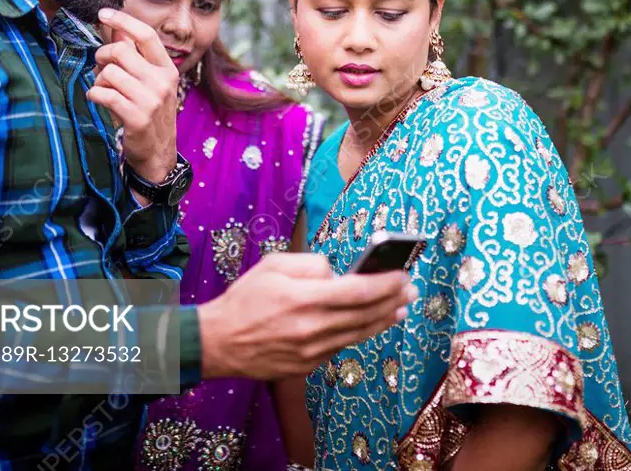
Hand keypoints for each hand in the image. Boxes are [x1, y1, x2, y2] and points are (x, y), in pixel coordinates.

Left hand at [87, 8, 177, 183]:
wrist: (158, 152)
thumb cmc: (150, 113)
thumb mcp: (149, 83)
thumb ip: (135, 57)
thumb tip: (116, 29)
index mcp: (167, 69)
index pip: (146, 35)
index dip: (123, 20)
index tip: (103, 13)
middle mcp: (162, 81)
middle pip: (121, 50)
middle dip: (103, 56)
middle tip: (101, 67)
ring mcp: (151, 100)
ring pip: (109, 73)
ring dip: (98, 80)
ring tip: (103, 89)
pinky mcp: (136, 117)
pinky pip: (103, 94)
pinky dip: (94, 94)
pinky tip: (98, 99)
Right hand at [197, 253, 416, 380]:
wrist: (219, 342)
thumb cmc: (245, 298)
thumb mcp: (273, 265)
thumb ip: (311, 265)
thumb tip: (337, 273)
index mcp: (303, 299)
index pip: (357, 290)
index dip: (385, 283)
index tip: (402, 274)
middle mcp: (312, 328)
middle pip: (365, 314)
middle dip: (392, 300)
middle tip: (410, 289)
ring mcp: (312, 351)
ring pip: (359, 334)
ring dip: (384, 319)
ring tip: (401, 307)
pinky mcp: (308, 365)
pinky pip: (342, 346)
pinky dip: (362, 333)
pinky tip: (372, 323)